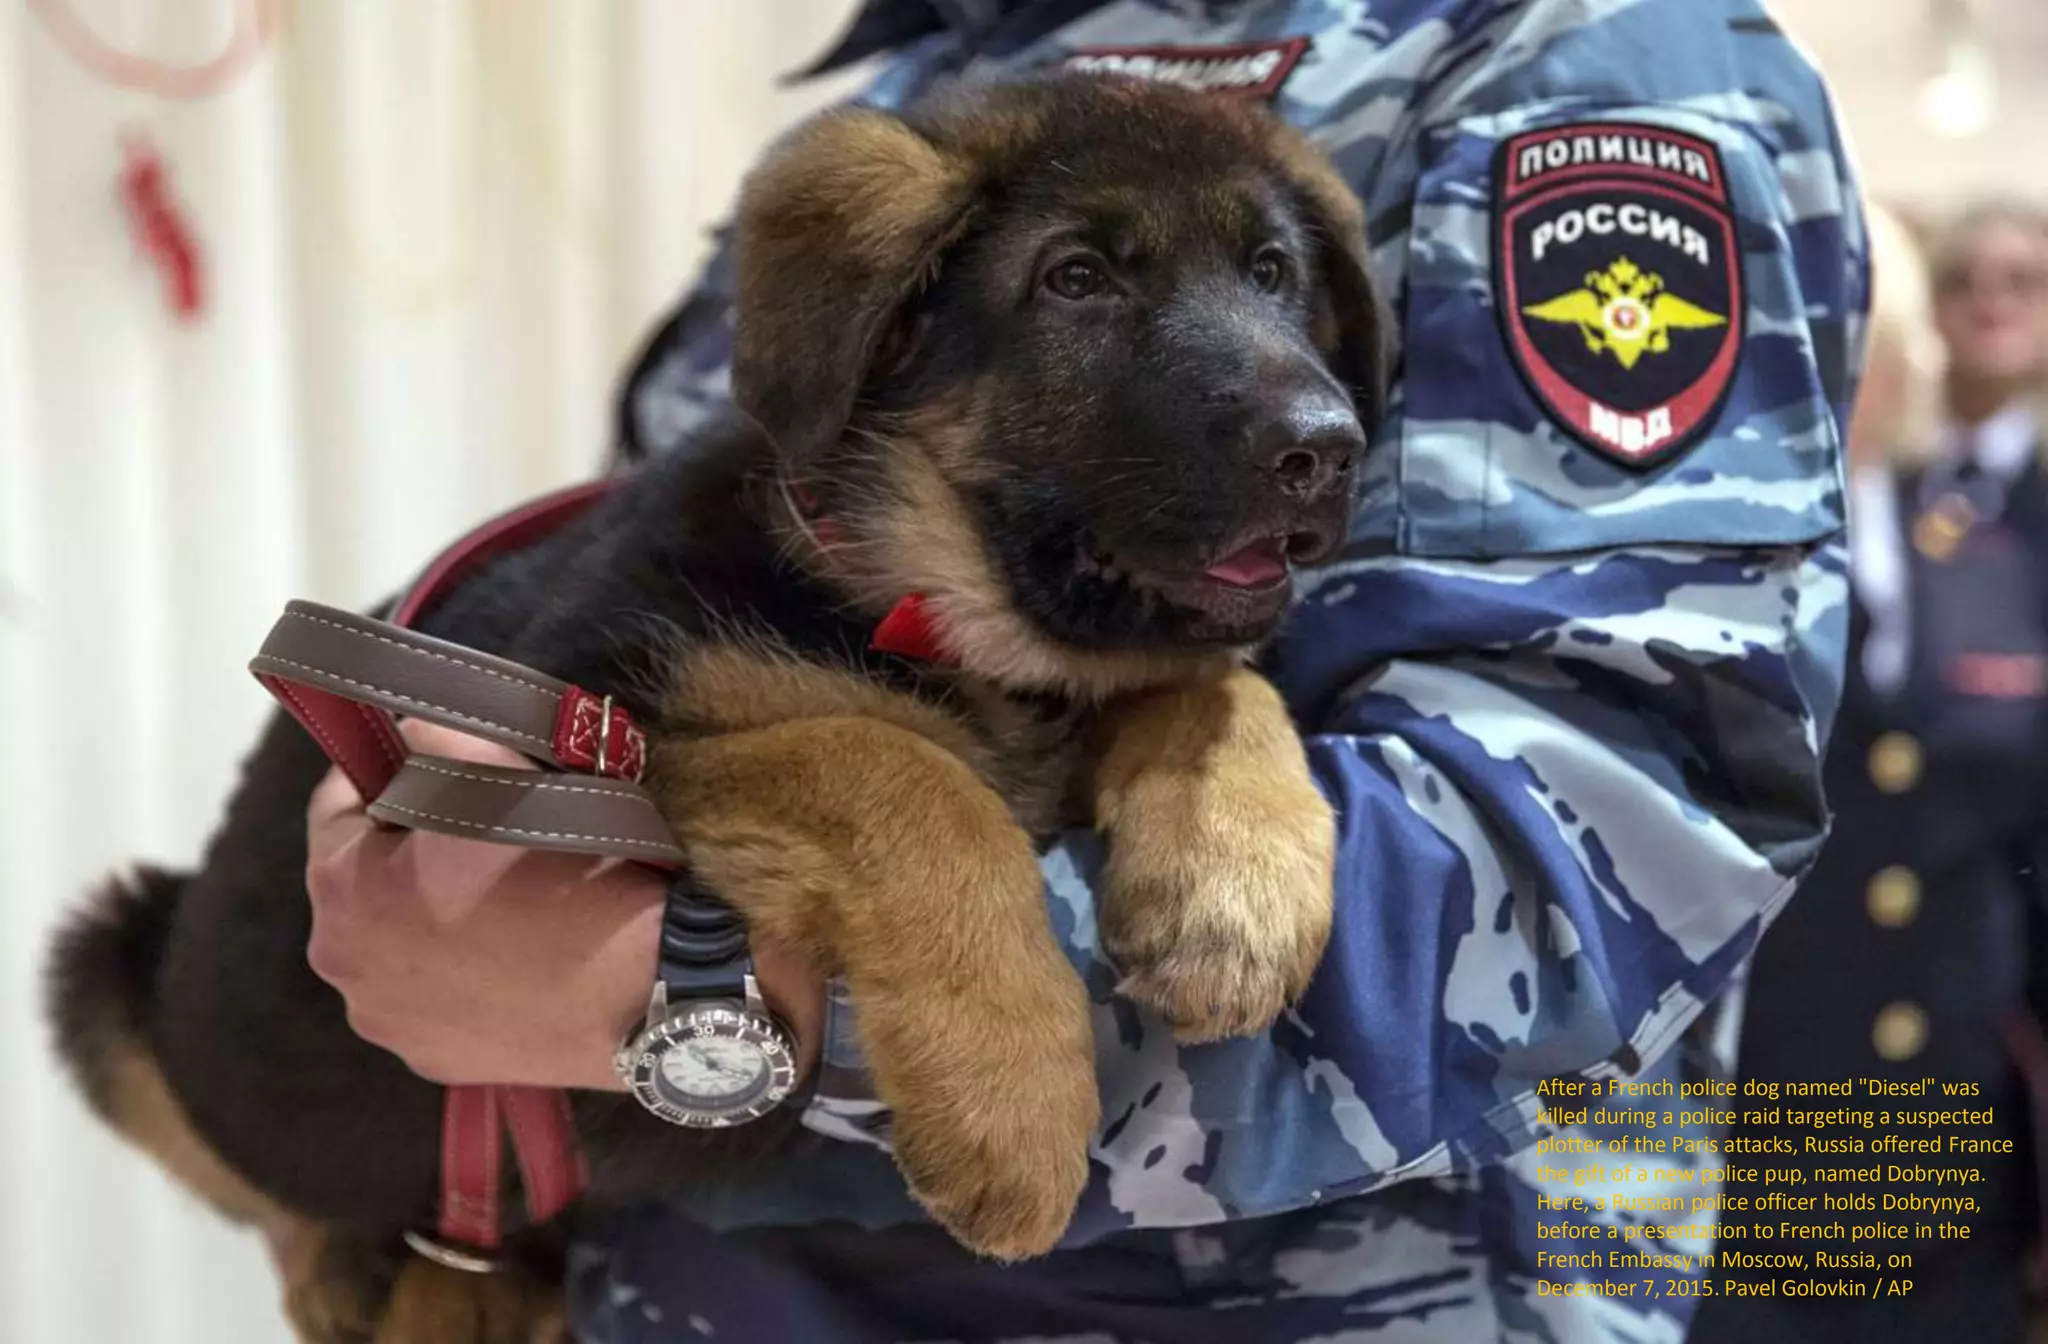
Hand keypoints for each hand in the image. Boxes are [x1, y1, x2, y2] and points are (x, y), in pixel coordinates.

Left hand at [304, 719, 823, 1089]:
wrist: (643, 986)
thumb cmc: (567, 867)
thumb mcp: (499, 768)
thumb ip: (433, 735)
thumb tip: (406, 736)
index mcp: (342, 887)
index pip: (335, 804)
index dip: (384, 772)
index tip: (430, 762)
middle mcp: (342, 965)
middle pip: (364, 883)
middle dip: (408, 853)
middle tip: (481, 837)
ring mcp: (385, 1023)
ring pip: (396, 945)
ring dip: (429, 918)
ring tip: (505, 904)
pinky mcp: (432, 1061)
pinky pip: (432, 998)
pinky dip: (459, 974)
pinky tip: (515, 960)